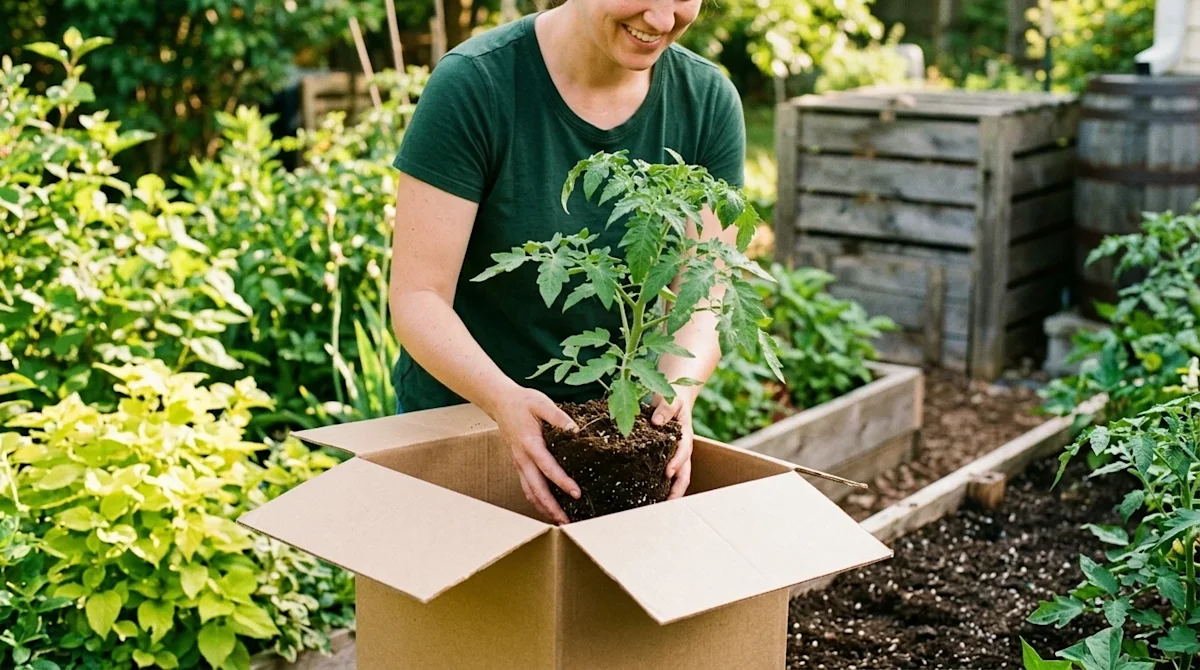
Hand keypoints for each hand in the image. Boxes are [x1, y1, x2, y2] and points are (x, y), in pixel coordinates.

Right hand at [489, 387, 579, 524]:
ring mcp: (519, 464)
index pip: (548, 468)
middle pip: (536, 489)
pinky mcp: (519, 465)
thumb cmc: (522, 402)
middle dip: (551, 507)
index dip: (562, 482)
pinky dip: (537, 500)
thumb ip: (559, 416)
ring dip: (543, 508)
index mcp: (530, 444)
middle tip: (567, 521)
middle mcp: (522, 458)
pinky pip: (527, 487)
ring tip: (559, 520)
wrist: (500, 402)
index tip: (576, 493)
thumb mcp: (541, 403)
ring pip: (529, 492)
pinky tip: (548, 506)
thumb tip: (576, 430)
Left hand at [650, 388, 694, 499]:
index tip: (668, 473)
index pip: (683, 452)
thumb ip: (665, 408)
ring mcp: (675, 453)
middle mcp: (681, 448)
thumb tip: (656, 422)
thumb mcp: (670, 398)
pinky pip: (665, 473)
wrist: (675, 396)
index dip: (677, 462)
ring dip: (670, 492)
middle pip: (684, 473)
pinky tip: (649, 494)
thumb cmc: (673, 397)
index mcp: (684, 435)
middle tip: (668, 505)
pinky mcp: (665, 455)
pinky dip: (661, 485)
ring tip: (657, 507)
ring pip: (676, 477)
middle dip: (678, 489)